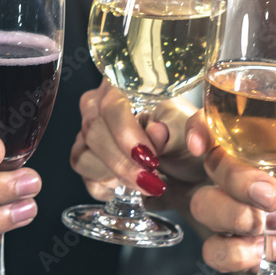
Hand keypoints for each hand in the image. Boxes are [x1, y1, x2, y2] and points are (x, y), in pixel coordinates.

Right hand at [70, 81, 207, 210]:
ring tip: (145, 182)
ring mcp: (90, 134)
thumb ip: (178, 127)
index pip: (112, 104)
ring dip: (115, 175)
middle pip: (93, 130)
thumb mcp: (192, 130)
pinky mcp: (88, 161)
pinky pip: (84, 176)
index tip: (150, 158)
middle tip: (150, 177)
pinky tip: (129, 186)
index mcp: (126, 88)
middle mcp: (101, 107)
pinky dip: (106, 186)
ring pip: (83, 156)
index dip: (126, 133)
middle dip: (122, 161)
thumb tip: (156, 131)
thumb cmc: (188, 142)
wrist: (189, 173)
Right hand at [188, 65, 275, 274]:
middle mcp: (262, 177)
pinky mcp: (259, 253)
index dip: (203, 129)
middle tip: (271, 195)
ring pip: (206, 207)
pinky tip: (263, 252)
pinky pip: (218, 252)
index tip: (203, 141)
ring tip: (275, 226)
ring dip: (230, 215)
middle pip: (214, 167)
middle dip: (233, 180)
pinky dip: (231, 252)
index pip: (226, 128)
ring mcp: (257, 216)